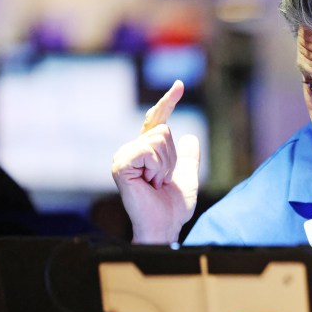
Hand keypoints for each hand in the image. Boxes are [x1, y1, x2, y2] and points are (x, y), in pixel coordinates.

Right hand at [111, 80, 199, 242]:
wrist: (165, 227)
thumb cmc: (173, 208)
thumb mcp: (187, 177)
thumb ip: (188, 158)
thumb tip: (191, 137)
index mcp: (144, 152)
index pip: (158, 120)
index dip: (168, 101)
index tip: (179, 84)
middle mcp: (131, 150)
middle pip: (164, 130)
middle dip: (173, 158)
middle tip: (163, 181)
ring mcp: (123, 156)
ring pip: (160, 138)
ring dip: (167, 165)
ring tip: (156, 183)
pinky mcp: (120, 164)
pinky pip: (150, 149)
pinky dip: (158, 168)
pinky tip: (149, 184)